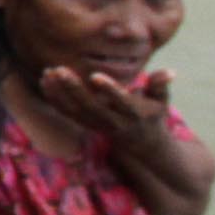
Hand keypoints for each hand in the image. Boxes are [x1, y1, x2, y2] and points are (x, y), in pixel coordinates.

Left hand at [36, 63, 175, 147]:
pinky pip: (66, 113)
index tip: (96, 75)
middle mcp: (113, 122)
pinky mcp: (86, 124)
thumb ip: (160, 85)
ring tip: (48, 72)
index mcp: (133, 114)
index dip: (109, 90)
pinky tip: (44, 81)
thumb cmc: (153, 115)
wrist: (143, 144)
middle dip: (74, 89)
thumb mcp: (161, 102)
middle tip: (60, 69)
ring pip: (75, 111)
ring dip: (59, 93)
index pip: (120, 102)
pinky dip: (54, 99)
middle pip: (91, 107)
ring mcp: (97, 125)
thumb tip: (170, 71)